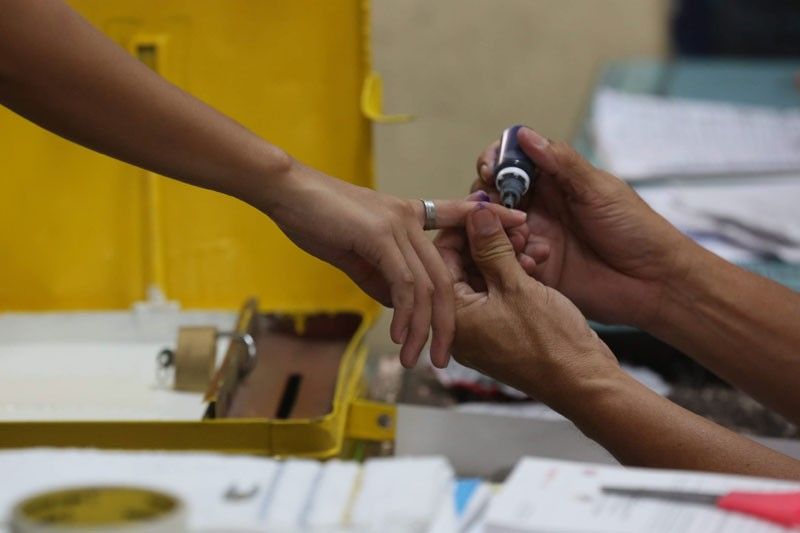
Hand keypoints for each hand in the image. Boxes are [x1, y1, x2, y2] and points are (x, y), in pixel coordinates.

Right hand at [265, 160, 527, 367]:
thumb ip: (381, 273)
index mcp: (411, 215)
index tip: (521, 225)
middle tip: (446, 358)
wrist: (287, 192)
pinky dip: (405, 313)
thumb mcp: (356, 249)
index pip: (460, 217)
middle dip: (450, 321)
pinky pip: (404, 281)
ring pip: (429, 284)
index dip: (492, 220)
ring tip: (422, 359)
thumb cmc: (318, 217)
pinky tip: (401, 336)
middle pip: (447, 274)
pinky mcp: (380, 234)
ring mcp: (399, 225)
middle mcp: (412, 218)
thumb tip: (398, 305)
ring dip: (426, 328)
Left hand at [434, 206, 617, 403]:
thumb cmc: (549, 343)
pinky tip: (537, 261)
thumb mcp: (517, 286)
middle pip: (463, 265)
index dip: (467, 227)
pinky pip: (500, 293)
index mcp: (452, 315)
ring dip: (506, 254)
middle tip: (515, 223)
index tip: (488, 208)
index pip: (443, 256)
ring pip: (484, 277)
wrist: (583, 382)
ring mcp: (481, 328)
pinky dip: (515, 274)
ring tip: (531, 242)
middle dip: (489, 240)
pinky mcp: (502, 329)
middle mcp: (460, 323)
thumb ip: (492, 247)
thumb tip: (476, 214)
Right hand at [473, 128, 696, 327]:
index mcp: (554, 181)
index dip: (494, 162)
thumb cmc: (635, 229)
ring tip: (522, 238)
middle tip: (496, 209)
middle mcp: (538, 207)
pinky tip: (535, 261)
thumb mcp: (598, 189)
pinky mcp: (534, 270)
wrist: (654, 281)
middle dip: (487, 200)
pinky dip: (512, 258)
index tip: (490, 170)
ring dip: (498, 230)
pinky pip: (506, 261)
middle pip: (493, 196)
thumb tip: (523, 134)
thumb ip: (560, 163)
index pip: (510, 163)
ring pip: (493, 229)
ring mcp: (534, 238)